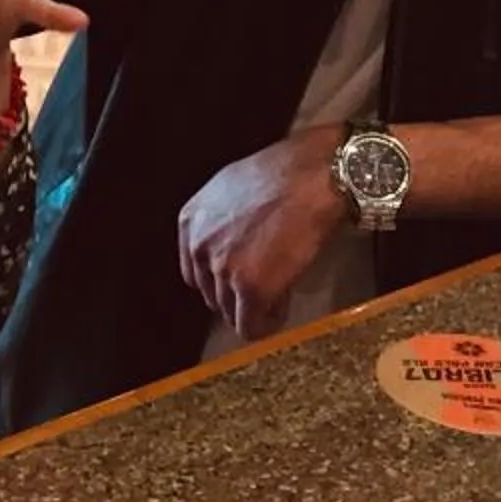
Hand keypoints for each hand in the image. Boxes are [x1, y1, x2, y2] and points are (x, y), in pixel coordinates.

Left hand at [175, 128, 347, 341]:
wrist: (311, 180)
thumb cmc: (281, 176)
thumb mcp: (229, 189)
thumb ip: (219, 221)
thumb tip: (230, 245)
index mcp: (189, 222)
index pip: (195, 272)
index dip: (220, 280)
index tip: (242, 279)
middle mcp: (199, 247)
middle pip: (211, 294)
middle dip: (237, 296)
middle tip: (266, 287)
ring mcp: (222, 270)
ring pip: (230, 312)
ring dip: (254, 309)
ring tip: (279, 294)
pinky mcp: (251, 289)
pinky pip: (251, 326)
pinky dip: (267, 324)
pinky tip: (282, 308)